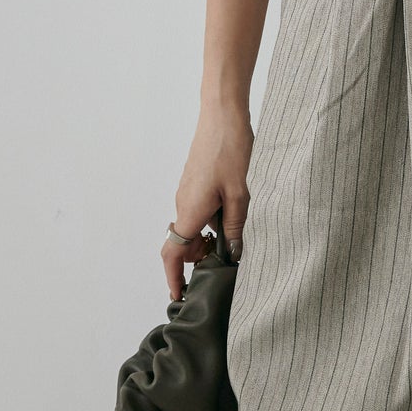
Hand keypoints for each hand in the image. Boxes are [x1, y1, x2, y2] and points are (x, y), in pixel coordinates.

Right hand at [161, 101, 253, 302]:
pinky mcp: (193, 182)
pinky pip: (196, 210)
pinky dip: (209, 219)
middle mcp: (182, 204)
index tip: (180, 296)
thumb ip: (234, 227)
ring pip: (191, 226)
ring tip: (235, 229)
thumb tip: (231, 254)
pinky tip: (233, 209)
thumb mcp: (239, 194)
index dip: (174, 278)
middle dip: (199, 257)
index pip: (172, 254)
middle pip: (183, 243)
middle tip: (226, 258)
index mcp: (189, 211)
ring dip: (207, 236)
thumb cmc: (230, 149)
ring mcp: (186, 192)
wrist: (222, 114)